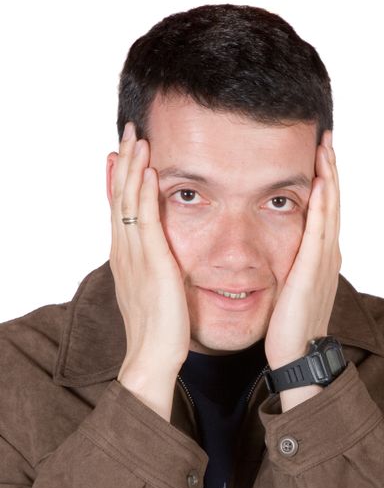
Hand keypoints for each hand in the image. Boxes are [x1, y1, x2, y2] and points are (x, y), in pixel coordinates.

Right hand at [108, 122, 189, 417]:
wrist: (152, 356)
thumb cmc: (158, 329)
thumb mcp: (153, 292)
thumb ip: (153, 271)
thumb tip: (161, 260)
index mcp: (125, 258)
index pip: (119, 211)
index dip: (119, 180)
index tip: (121, 154)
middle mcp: (124, 252)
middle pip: (119, 198)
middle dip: (123, 163)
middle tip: (126, 132)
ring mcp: (134, 256)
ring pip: (129, 202)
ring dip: (133, 167)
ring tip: (136, 138)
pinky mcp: (151, 262)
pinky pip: (145, 220)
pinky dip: (144, 193)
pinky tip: (149, 170)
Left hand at [264, 131, 340, 373]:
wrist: (297, 355)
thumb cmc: (289, 327)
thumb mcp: (290, 290)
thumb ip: (290, 268)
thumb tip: (279, 256)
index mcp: (320, 259)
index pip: (323, 211)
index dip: (324, 181)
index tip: (318, 155)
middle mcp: (327, 256)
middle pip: (331, 203)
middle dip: (329, 169)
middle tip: (326, 138)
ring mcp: (323, 263)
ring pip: (328, 211)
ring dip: (328, 178)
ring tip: (325, 149)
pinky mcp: (312, 271)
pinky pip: (317, 231)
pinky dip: (320, 206)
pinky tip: (318, 184)